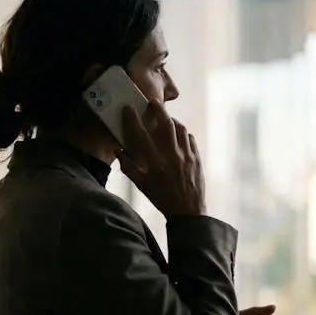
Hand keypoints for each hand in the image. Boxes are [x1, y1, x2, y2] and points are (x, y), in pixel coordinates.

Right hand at [116, 101, 205, 217]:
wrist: (188, 212)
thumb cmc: (162, 198)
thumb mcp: (141, 186)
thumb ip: (129, 167)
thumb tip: (118, 151)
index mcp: (155, 163)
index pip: (141, 135)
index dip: (133, 120)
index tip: (129, 109)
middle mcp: (172, 156)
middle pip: (165, 124)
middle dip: (158, 110)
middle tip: (153, 102)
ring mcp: (187, 156)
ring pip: (181, 129)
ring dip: (172, 120)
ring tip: (167, 118)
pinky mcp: (197, 158)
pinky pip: (190, 139)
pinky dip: (184, 133)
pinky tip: (179, 135)